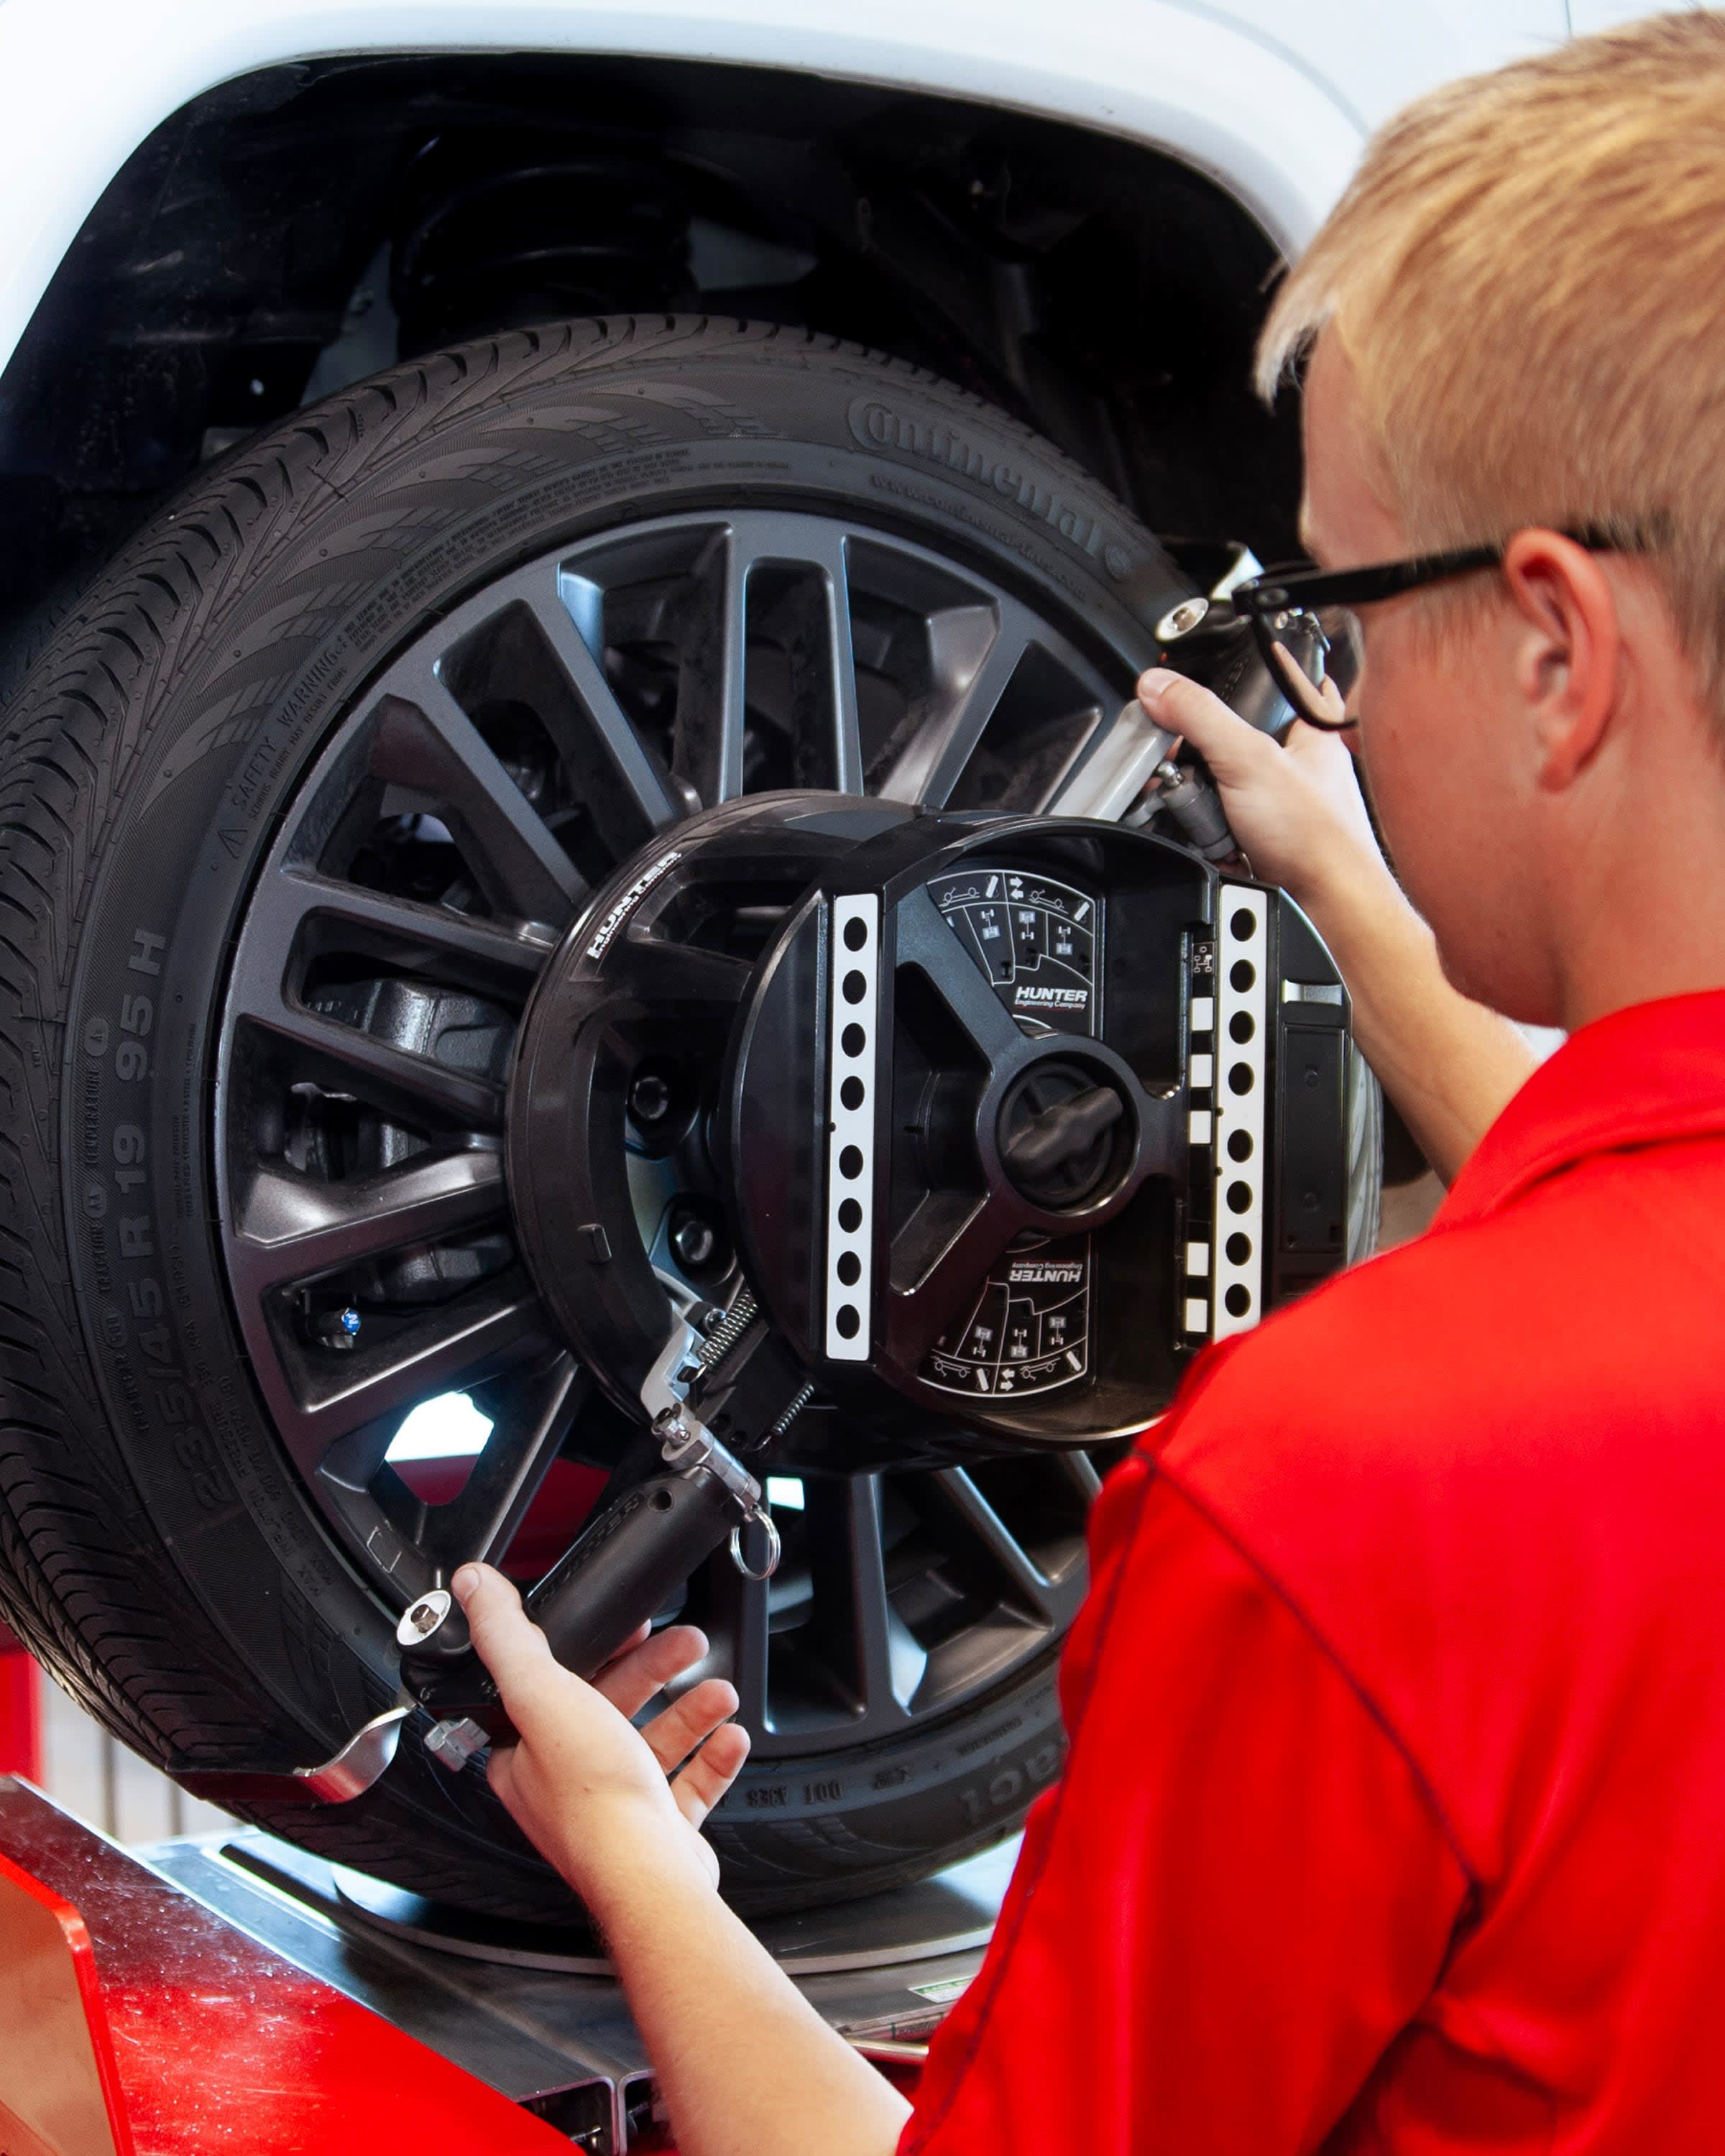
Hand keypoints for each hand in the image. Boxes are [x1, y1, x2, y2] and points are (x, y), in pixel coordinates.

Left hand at [451, 1561, 750, 1904]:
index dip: (592, 1649)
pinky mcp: (659, 1832)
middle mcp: (566, 1785)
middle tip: (686, 1644)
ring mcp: (616, 1810)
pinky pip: (690, 1784)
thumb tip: (473, 1588)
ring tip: (718, 1693)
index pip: (553, 1686)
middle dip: (655, 1670)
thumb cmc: (594, 1802)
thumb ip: (509, 1639)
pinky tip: (729, 1738)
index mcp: (527, 1755)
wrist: (650, 1878)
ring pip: (654, 1743)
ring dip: (691, 1710)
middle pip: (612, 1707)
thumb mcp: (543, 1697)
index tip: (627, 1625)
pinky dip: (712, 1757)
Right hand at [1136, 666, 1388, 913]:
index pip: (1290, 680)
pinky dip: (1207, 835)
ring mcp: (1279, 808)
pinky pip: (1220, 827)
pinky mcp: (1261, 843)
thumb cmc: (1319, 838)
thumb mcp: (1248, 759)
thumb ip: (1200, 716)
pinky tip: (1210, 840)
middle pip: (1236, 739)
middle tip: (1186, 761)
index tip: (1226, 670)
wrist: (1324, 909)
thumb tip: (1158, 688)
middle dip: (1205, 755)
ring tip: (1202, 811)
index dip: (1258, 672)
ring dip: (1203, 802)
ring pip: (1224, 787)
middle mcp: (1298, 768)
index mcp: (1312, 732)